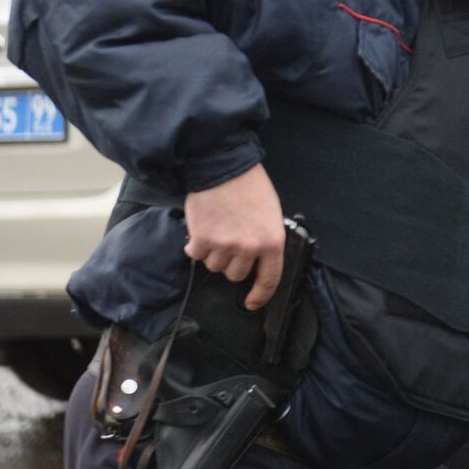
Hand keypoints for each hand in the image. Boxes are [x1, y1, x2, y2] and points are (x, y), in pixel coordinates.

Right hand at [183, 163, 286, 309]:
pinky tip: (202, 227)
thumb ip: (265, 238)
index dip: (261, 296)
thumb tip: (258, 259)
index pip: (270, 280)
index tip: (252, 303)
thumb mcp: (270, 213)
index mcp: (272, 241)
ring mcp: (225, 246)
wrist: (221, 165)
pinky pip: (196, 256)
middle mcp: (249, 248)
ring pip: (215, 266)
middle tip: (230, 241)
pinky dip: (196, 245)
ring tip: (217, 228)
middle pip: (236, 275)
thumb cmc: (249, 185)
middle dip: (232, 263)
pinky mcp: (202, 240)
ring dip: (213, 253)